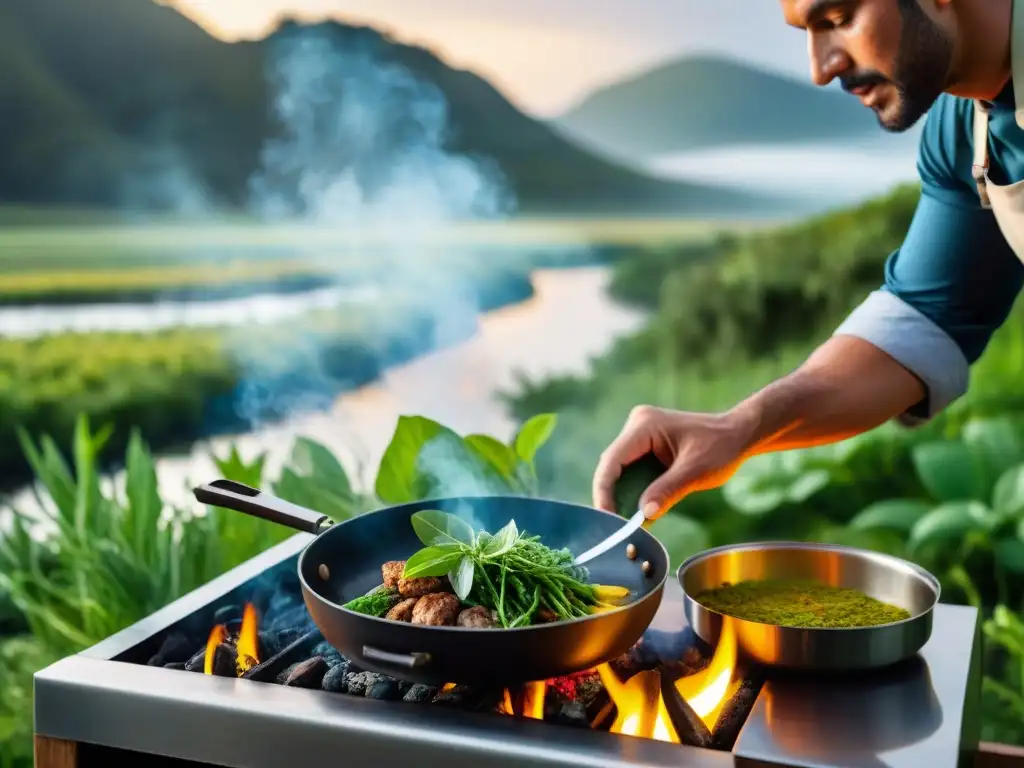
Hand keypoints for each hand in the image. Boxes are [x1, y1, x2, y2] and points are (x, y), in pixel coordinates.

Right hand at [592, 405, 755, 519]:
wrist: (738, 435)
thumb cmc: (721, 447)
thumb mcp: (696, 471)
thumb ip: (668, 491)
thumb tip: (643, 515)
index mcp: (644, 425)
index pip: (612, 460)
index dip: (604, 490)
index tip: (607, 518)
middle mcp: (637, 427)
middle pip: (612, 467)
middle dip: (611, 497)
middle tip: (613, 528)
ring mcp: (640, 436)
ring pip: (620, 472)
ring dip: (621, 497)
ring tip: (622, 525)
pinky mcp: (646, 448)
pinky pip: (632, 473)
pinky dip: (633, 493)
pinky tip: (635, 514)